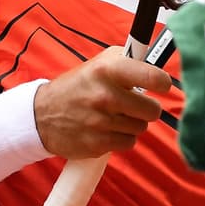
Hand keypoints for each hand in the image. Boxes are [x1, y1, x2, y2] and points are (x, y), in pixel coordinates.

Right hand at [33, 47, 172, 158]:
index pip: (151, 76)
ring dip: (133, 123)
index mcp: (107, 70)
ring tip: (116, 116)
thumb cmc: (78, 86)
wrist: (42, 115)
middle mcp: (105, 96)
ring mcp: (101, 122)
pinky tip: (109, 129)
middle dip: (147, 108)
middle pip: (152, 110)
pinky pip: (129, 143)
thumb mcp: (100, 62)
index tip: (162, 85)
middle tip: (134, 104)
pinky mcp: (97, 144)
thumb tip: (156, 65)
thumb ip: (129, 61)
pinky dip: (123, 138)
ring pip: (141, 127)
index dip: (163, 82)